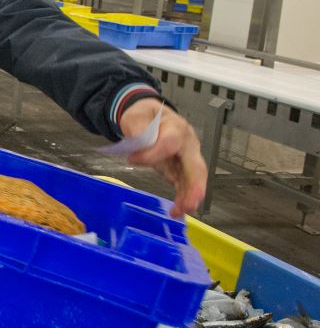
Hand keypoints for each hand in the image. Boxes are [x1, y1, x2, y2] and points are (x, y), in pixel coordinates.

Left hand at [119, 99, 206, 216]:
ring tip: (181, 212)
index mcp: (176, 127)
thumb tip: (139, 139)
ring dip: (189, 197)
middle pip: (196, 165)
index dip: (152, 153)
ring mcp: (187, 158)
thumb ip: (137, 126)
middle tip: (189, 203)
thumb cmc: (144, 116)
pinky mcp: (182, 169)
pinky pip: (185, 184)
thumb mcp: (136, 115)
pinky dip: (183, 198)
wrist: (150, 118)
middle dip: (194, 185)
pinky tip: (177, 211)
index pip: (170, 143)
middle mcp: (188, 144)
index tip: (132, 159)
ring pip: (194, 179)